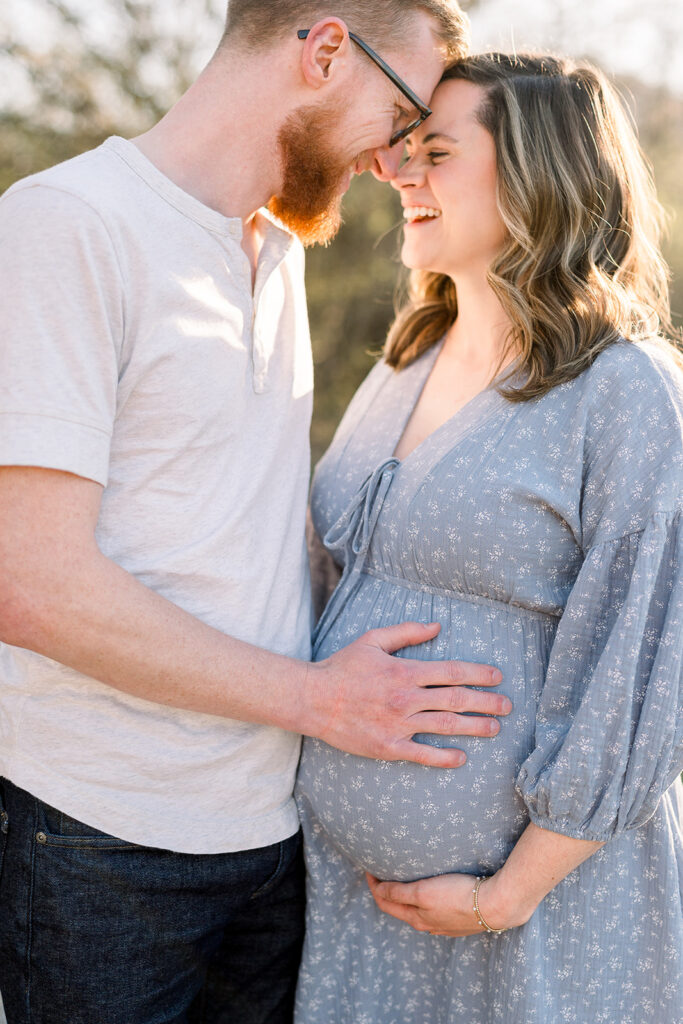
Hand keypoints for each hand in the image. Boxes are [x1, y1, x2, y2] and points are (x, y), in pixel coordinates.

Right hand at [305, 621, 510, 767]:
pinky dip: (445, 758)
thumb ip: (407, 632)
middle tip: (507, 706)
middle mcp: (406, 698)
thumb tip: (437, 626)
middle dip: (486, 702)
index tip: (497, 676)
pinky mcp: (389, 746)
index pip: (452, 671)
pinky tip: (462, 758)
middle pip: (457, 700)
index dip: (479, 674)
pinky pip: (423, 754)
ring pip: (446, 726)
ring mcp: (399, 724)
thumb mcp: (373, 640)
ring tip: (495, 729)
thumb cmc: (343, 667)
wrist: (313, 699)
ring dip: (475, 728)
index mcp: (405, 671)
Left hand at [366, 870, 516, 936]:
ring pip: (414, 911)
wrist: (495, 905)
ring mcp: (442, 925)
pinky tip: (428, 894)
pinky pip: (431, 913)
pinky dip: (420, 903)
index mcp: (415, 917)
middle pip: (397, 907)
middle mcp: (426, 924)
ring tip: (401, 880)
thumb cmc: (458, 895)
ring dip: (403, 897)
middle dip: (385, 891)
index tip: (369, 867)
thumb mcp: (422, 892)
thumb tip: (378, 889)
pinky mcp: (457, 921)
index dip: (373, 885)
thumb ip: (398, 892)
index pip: (384, 901)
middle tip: (379, 872)